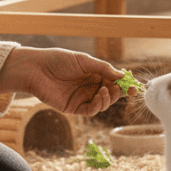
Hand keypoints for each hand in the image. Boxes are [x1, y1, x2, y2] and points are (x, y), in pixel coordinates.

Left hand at [0, 47, 123, 116]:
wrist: (36, 69)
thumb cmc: (58, 60)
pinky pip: (91, 110)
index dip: (123, 84)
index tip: (134, 86)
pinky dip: (98, 105)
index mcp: (93, 74)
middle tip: (123, 89)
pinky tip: (99, 96)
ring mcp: (81, 98)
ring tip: (105, 90)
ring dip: (108, 99)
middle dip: (118, 93)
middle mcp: (89, 87)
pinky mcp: (73, 107)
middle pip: (110, 94)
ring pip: (102, 104)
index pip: (112, 81)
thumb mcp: (83, 60)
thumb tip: (121, 75)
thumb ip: (102, 68)